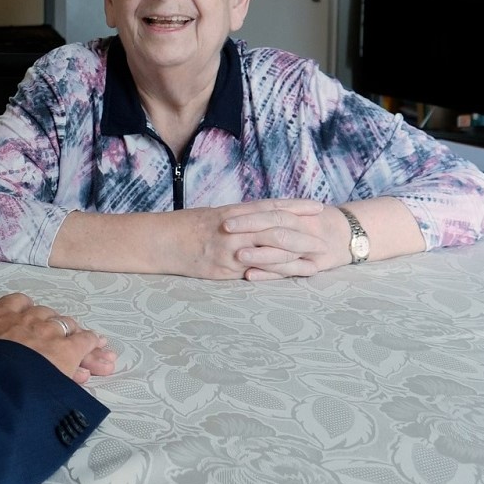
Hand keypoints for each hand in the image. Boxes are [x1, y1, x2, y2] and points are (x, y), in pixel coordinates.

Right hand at [0, 292, 115, 383]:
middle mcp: (28, 317)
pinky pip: (84, 340)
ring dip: (72, 332)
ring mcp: (49, 331)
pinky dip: (91, 344)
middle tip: (55, 336)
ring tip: (80, 342)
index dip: (23, 312)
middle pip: (44, 313)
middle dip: (50, 324)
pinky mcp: (68, 350)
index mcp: (1, 314)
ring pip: (65, 324)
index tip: (25, 319)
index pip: (16, 303)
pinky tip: (97, 349)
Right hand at [172, 199, 327, 279]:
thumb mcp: (213, 216)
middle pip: (277, 228)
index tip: (318, 207)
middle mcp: (234, 229)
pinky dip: (276, 273)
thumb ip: (238, 219)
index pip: (271, 207)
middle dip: (303, 235)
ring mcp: (230, 250)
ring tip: (317, 261)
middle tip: (324, 240)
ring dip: (296, 257)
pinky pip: (255, 271)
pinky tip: (291, 276)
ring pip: (270, 251)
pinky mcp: (224, 270)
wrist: (159, 242)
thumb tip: (259, 219)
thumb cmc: (184, 228)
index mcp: (233, 212)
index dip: (297, 207)